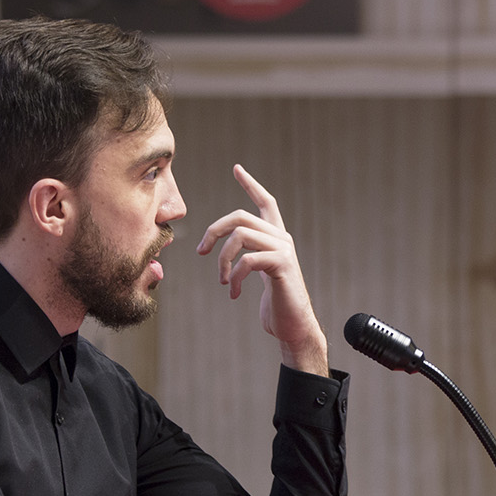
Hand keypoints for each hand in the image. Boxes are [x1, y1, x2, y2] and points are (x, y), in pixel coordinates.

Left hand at [196, 165, 327, 374]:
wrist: (294, 326)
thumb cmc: (276, 304)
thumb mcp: (259, 275)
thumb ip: (250, 256)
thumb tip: (228, 249)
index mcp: (276, 238)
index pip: (266, 202)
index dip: (251, 184)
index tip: (237, 169)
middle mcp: (282, 239)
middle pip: (240, 216)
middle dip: (214, 230)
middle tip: (201, 252)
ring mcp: (283, 251)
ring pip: (240, 235)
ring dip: (222, 259)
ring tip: (223, 280)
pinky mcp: (282, 266)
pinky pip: (248, 260)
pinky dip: (235, 278)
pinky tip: (233, 294)